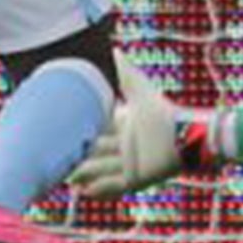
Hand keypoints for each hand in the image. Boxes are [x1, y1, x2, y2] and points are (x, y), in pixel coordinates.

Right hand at [68, 59, 183, 195]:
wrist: (186, 136)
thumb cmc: (162, 113)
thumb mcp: (140, 91)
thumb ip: (125, 72)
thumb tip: (113, 49)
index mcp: (122, 126)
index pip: (95, 131)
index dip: (78, 134)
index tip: (58, 135)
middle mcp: (123, 146)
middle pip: (94, 154)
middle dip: (77, 158)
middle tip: (56, 162)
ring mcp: (128, 165)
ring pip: (101, 171)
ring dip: (85, 175)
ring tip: (67, 180)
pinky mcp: (135, 180)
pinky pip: (114, 187)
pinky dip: (101, 189)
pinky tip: (86, 193)